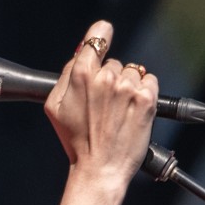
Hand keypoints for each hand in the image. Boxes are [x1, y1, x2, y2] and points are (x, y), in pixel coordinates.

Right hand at [45, 22, 158, 204]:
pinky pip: (149, 81)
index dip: (101, 36)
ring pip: (133, 72)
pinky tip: (133, 112)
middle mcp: (107, 77)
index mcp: (82, 74)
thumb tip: (81, 52)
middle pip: (114, 62)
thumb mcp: (55, 107)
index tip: (104, 38)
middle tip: (104, 106)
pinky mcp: (146, 100)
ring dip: (128, 87)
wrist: (99, 170)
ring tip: (119, 113)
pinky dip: (144, 93)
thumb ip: (66, 74)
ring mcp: (128, 88)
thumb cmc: (76, 141)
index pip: (98, 34)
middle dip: (110, 78)